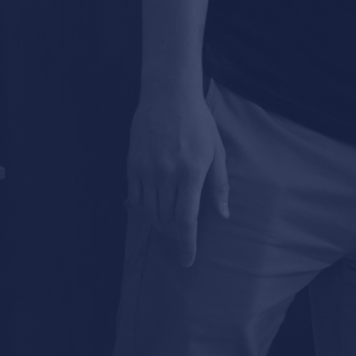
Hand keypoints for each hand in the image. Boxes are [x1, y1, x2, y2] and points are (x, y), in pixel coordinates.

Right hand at [126, 79, 228, 266]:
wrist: (167, 95)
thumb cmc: (198, 122)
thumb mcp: (216, 151)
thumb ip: (219, 185)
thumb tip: (223, 214)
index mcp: (191, 173)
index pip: (186, 220)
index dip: (187, 244)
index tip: (187, 260)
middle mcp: (166, 175)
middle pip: (167, 220)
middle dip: (175, 235)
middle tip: (182, 239)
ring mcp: (146, 171)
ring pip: (150, 213)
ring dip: (160, 225)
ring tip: (169, 225)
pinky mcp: (132, 165)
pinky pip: (136, 199)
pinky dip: (143, 210)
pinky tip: (152, 209)